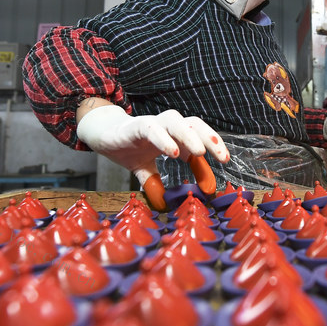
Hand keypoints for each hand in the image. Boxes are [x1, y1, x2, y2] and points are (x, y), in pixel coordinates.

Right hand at [76, 105, 228, 204]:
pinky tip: (171, 153)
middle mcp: (167, 127)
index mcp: (174, 137)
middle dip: (210, 138)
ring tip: (199, 152)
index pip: (199, 138)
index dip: (214, 149)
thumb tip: (164, 205)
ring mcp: (152, 124)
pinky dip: (163, 138)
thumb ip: (157, 184)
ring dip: (189, 135)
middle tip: (222, 157)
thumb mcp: (145, 170)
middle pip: (194, 123)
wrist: (102, 136)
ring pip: (175, 120)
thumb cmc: (128, 148)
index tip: (224, 165)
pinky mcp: (134, 125)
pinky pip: (151, 127)